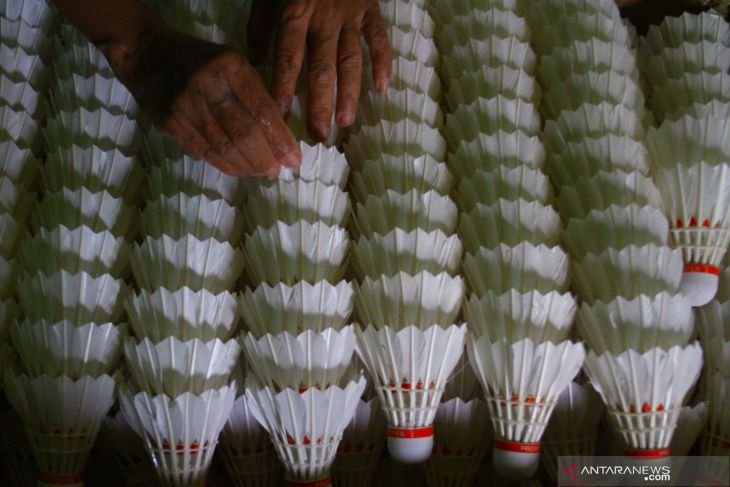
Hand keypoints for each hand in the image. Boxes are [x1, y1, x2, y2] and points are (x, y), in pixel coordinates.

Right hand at [106, 25, 300, 176]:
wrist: (146, 55)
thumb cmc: (201, 60)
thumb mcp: (233, 64)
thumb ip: (255, 94)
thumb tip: (281, 135)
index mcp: (230, 66)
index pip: (262, 110)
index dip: (280, 139)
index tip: (294, 158)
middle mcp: (207, 85)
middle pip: (244, 134)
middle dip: (265, 158)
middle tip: (277, 169)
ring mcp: (186, 106)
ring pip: (224, 148)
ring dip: (248, 166)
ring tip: (262, 172)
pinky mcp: (171, 124)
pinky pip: (204, 152)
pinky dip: (226, 165)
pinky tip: (240, 170)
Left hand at [254, 0, 391, 141]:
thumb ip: (261, 24)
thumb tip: (255, 61)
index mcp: (295, 11)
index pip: (288, 56)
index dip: (285, 86)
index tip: (281, 116)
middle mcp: (323, 18)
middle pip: (321, 66)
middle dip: (320, 102)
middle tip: (318, 133)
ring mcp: (349, 14)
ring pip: (351, 59)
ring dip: (349, 92)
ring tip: (346, 122)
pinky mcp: (370, 9)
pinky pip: (379, 38)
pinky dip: (383, 63)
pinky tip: (383, 89)